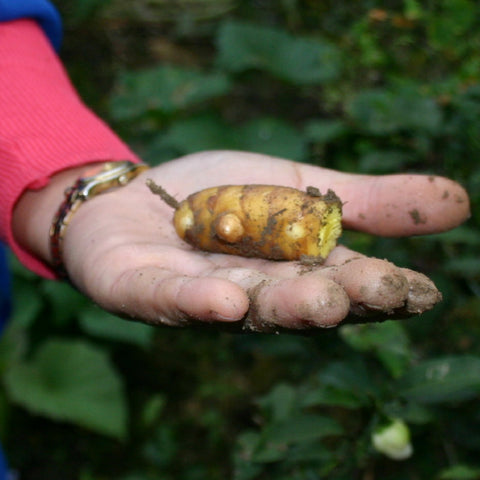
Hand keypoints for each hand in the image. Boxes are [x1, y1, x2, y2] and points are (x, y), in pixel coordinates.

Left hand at [14, 151, 469, 330]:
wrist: (138, 195)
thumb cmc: (221, 194)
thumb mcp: (298, 185)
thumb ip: (363, 200)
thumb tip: (458, 201)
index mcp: (291, 270)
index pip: (344, 284)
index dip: (380, 289)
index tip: (419, 291)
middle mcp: (253, 292)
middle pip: (298, 301)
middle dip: (335, 299)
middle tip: (372, 293)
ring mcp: (198, 297)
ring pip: (245, 306)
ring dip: (281, 305)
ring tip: (318, 300)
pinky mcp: (145, 291)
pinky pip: (170, 301)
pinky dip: (196, 302)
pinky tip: (225, 300)